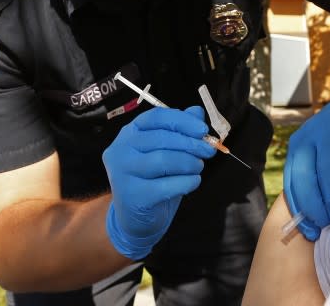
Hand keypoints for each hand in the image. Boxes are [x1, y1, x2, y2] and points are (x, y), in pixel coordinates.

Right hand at [103, 106, 215, 259]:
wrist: (136, 217)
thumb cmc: (153, 178)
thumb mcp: (167, 151)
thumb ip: (180, 130)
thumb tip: (197, 112)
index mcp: (129, 132)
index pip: (156, 117)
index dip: (182, 121)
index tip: (203, 129)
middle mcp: (121, 149)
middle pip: (161, 139)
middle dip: (191, 144)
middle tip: (209, 151)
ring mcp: (122, 173)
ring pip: (163, 160)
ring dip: (189, 163)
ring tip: (198, 167)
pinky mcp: (131, 196)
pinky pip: (165, 185)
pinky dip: (186, 182)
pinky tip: (193, 182)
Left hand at [283, 73, 329, 239]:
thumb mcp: (321, 147)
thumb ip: (314, 172)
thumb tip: (312, 218)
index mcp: (299, 143)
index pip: (292, 181)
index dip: (299, 210)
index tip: (310, 232)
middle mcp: (312, 136)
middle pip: (306, 178)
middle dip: (315, 207)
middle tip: (327, 226)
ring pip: (328, 173)